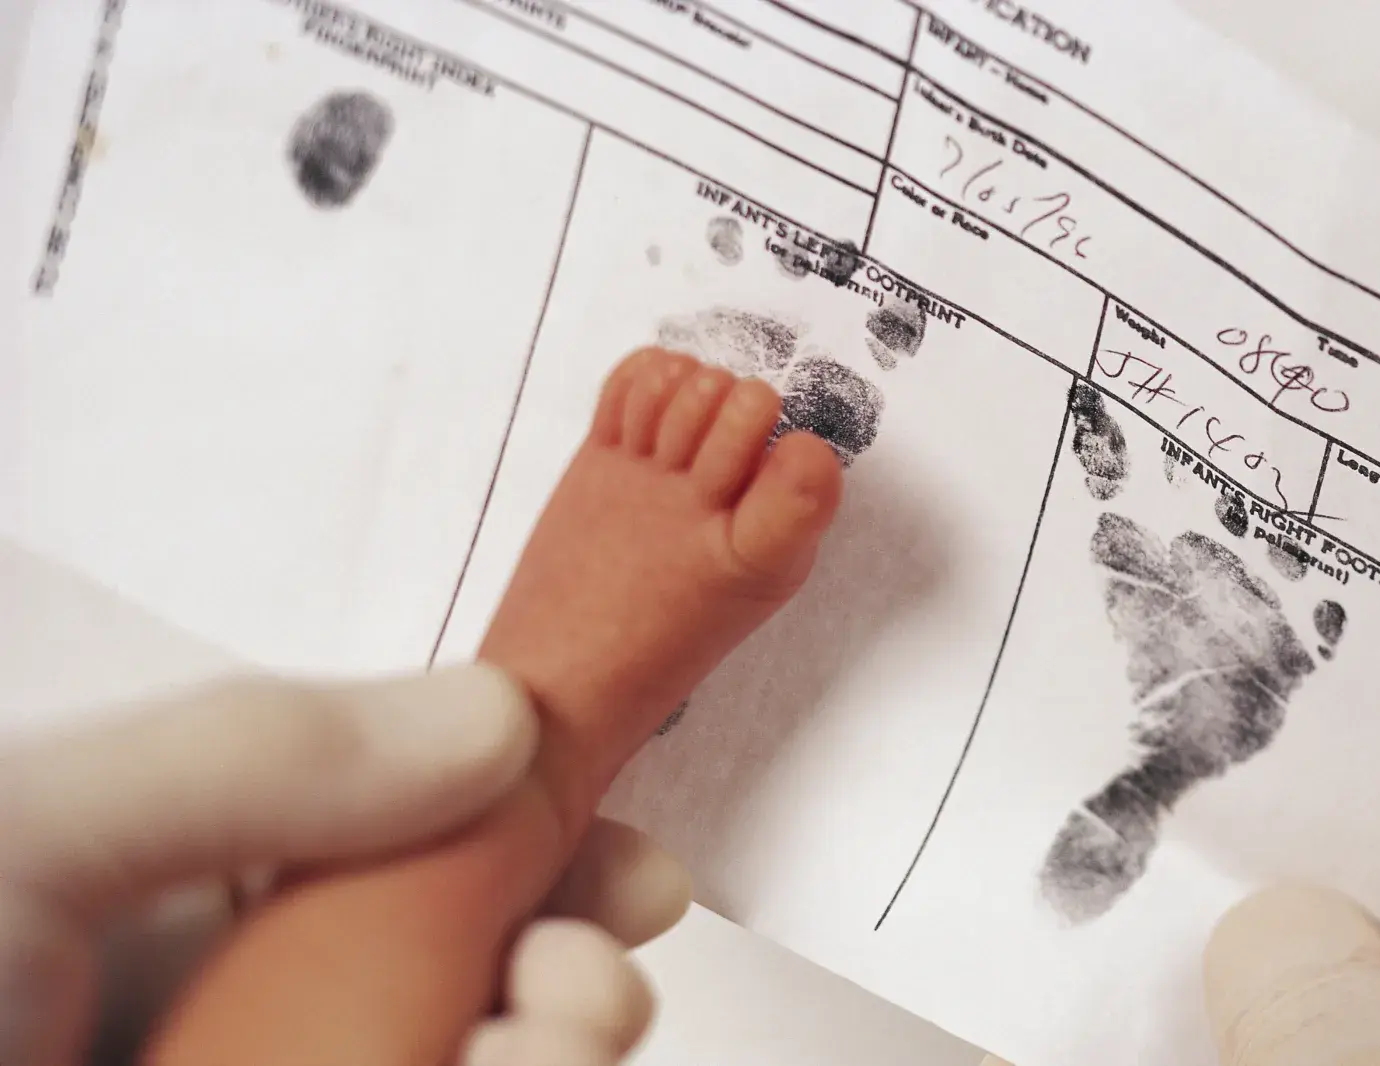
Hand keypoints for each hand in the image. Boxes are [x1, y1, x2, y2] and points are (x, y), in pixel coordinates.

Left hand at [0, 666, 690, 1065]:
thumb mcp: (24, 835)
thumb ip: (254, 755)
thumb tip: (495, 716)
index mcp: (197, 889)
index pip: (415, 846)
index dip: (543, 849)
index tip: (633, 873)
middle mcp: (250, 1005)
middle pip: (467, 979)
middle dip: (566, 978)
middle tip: (590, 983)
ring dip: (541, 1057)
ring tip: (545, 1041)